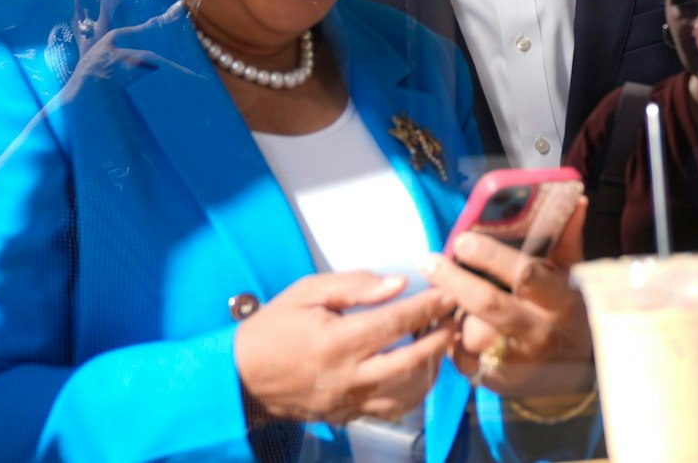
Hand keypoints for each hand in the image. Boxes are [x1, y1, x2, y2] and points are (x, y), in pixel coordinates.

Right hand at [233, 271, 455, 425]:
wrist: (241, 378)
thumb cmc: (273, 327)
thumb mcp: (306, 292)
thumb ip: (354, 285)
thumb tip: (399, 282)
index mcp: (338, 340)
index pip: (398, 321)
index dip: (429, 306)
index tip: (450, 292)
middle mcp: (348, 375)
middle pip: (413, 359)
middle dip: (441, 337)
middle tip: (456, 318)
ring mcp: (349, 400)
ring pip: (408, 390)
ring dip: (432, 367)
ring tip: (440, 343)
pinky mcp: (348, 416)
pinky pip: (392, 408)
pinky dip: (413, 391)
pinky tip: (419, 371)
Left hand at [422, 204, 594, 402]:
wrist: (576, 370)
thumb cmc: (567, 310)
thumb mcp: (572, 276)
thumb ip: (566, 240)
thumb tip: (575, 200)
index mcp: (559, 299)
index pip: (525, 274)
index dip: (492, 257)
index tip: (463, 241)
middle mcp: (539, 330)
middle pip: (489, 304)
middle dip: (454, 281)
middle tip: (428, 261)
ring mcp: (518, 359)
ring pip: (473, 334)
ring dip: (453, 315)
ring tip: (443, 297)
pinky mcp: (498, 380)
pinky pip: (463, 358)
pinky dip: (451, 340)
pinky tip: (449, 326)